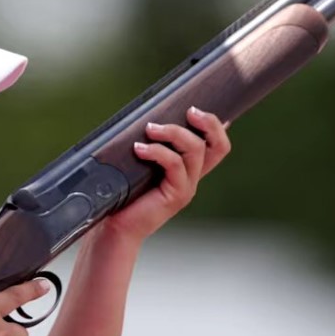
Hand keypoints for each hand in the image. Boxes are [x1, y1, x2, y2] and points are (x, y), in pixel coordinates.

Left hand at [109, 106, 231, 241]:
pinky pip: (175, 164)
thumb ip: (151, 144)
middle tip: (189, 111)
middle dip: (208, 122)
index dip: (218, 126)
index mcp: (189, 169)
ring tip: (150, 129)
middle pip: (218, 146)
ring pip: (196, 149)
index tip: (200, 109)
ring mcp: (187, 187)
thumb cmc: (124, 191)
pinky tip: (139, 149)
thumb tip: (147, 117)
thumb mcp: (141, 162)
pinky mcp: (176, 195)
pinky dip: (157, 151)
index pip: (217, 146)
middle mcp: (193, 177)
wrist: (116, 226)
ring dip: (173, 133)